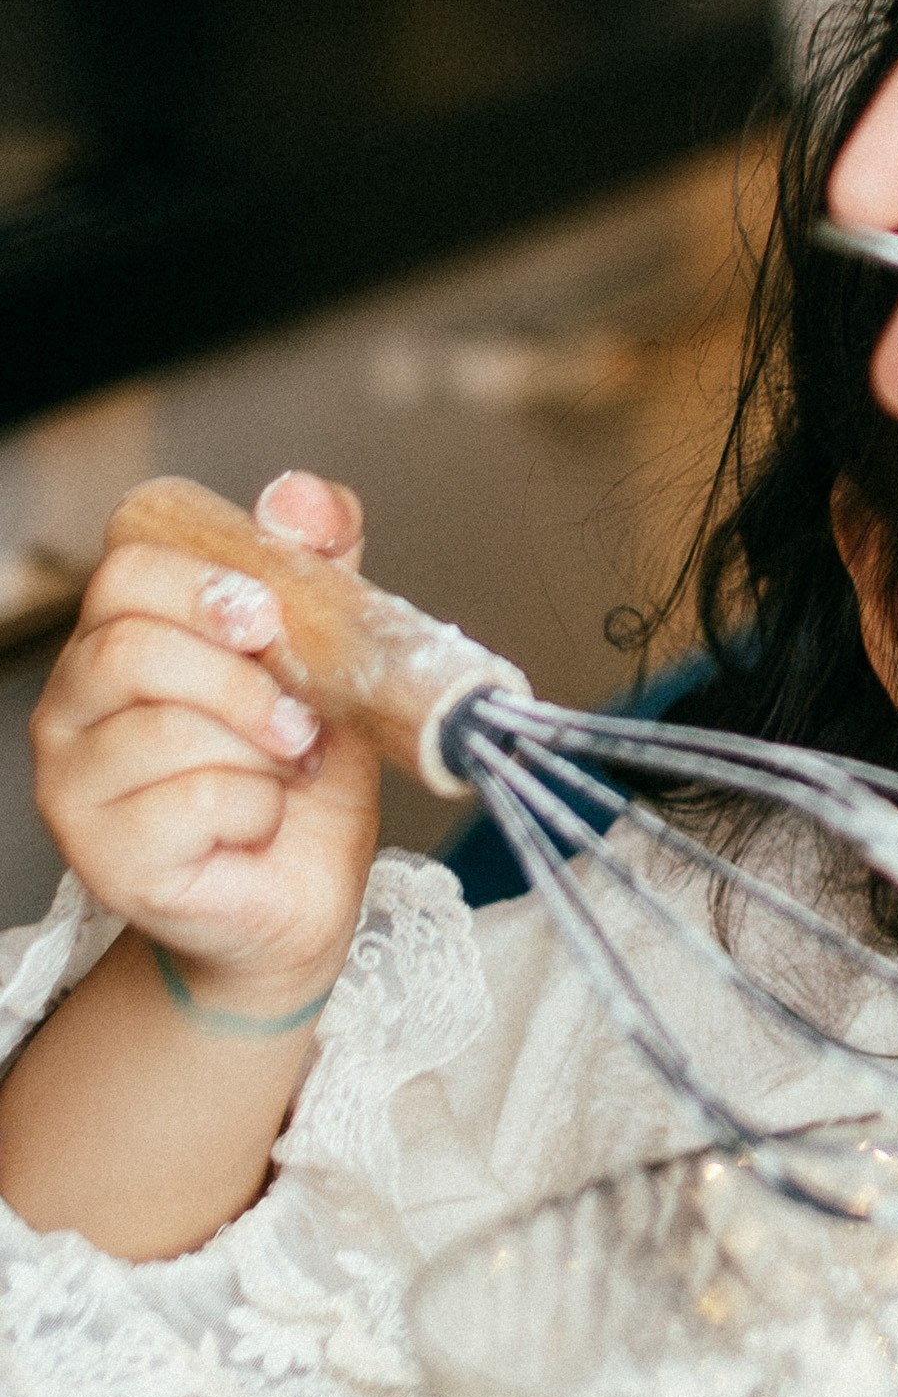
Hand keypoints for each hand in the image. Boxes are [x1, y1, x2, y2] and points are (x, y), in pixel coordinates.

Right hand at [31, 470, 381, 1013]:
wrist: (301, 898)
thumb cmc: (299, 780)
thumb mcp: (326, 662)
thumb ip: (317, 573)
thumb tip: (302, 498)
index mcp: (118, 637)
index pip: (127, 563)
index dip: (208, 581)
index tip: (270, 618)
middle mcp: (73, 703)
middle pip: (136, 642)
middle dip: (246, 680)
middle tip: (296, 720)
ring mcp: (73, 782)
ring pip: (166, 725)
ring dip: (260, 750)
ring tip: (281, 773)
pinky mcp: (102, 855)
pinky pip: (192, 799)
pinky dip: (255, 807)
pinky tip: (256, 825)